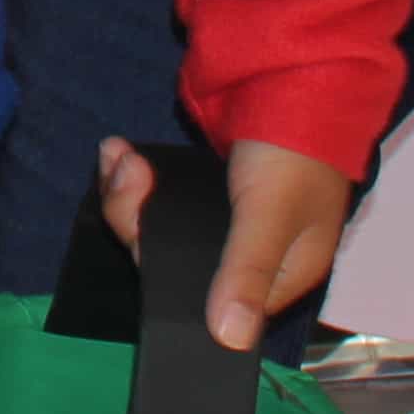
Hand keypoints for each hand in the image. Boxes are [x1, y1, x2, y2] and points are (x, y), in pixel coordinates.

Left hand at [95, 133, 354, 351]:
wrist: (293, 72)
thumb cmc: (293, 150)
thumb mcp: (270, 213)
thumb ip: (245, 272)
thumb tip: (228, 340)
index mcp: (282, 274)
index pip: (218, 307)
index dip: (172, 282)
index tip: (139, 243)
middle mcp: (250, 255)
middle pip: (176, 263)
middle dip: (139, 221)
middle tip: (127, 179)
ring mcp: (223, 220)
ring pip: (159, 229)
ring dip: (130, 194)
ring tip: (119, 156)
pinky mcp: (204, 190)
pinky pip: (158, 199)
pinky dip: (136, 177)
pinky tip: (120, 151)